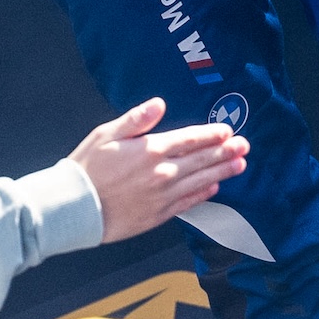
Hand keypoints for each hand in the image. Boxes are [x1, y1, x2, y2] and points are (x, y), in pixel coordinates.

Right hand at [66, 97, 247, 242]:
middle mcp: (162, 173)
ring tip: (239, 165)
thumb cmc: (87, 168)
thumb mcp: (106, 134)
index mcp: (150, 150)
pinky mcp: (158, 215)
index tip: (226, 130)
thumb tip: (159, 104)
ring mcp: (162, 196)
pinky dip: (203, 195)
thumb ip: (136, 119)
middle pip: (201, 160)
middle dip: (225, 152)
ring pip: (200, 182)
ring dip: (222, 172)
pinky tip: (214, 188)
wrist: (75, 207)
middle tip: (244, 146)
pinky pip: (188, 203)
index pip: (189, 139)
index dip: (210, 134)